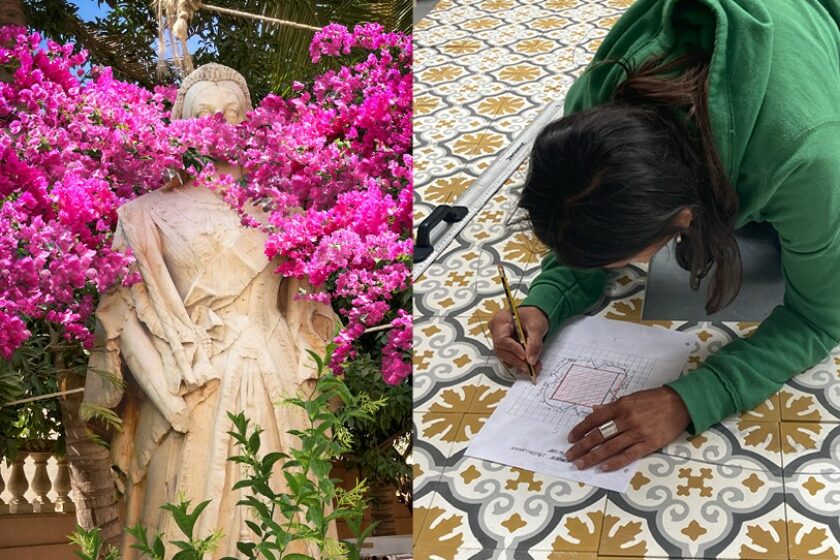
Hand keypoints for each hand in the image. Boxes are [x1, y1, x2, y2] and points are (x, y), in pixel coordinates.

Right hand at [488, 306, 547, 375]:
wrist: (533, 316)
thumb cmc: (532, 316)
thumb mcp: (537, 327)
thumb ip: (534, 343)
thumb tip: (531, 360)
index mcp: (501, 320)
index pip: (502, 339)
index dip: (514, 349)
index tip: (526, 357)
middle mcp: (495, 329)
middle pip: (501, 349)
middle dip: (517, 360)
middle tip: (531, 367)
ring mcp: (497, 337)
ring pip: (504, 355)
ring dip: (518, 363)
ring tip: (532, 367)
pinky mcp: (502, 345)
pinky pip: (507, 355)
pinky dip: (518, 361)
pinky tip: (528, 364)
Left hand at [564, 387, 690, 471]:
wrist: (680, 404)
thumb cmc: (654, 400)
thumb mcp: (630, 398)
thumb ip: (611, 406)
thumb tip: (594, 410)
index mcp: (620, 406)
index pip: (594, 419)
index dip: (580, 429)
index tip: (571, 438)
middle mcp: (626, 420)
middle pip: (599, 435)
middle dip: (582, 447)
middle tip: (569, 456)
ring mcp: (637, 433)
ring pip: (610, 447)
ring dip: (593, 457)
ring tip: (580, 464)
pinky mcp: (648, 444)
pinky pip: (628, 455)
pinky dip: (615, 462)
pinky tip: (603, 468)